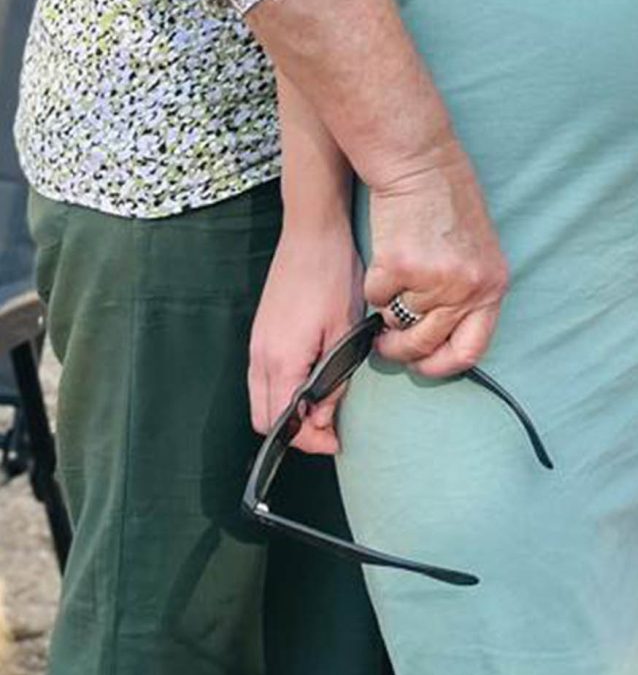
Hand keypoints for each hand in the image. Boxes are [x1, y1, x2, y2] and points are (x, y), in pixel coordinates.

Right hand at [250, 225, 364, 451]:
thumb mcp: (345, 330)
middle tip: (329, 427)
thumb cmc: (333, 275)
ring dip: (286, 412)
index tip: (335, 442)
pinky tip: (309, 380)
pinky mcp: (260, 334)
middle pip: (264, 419)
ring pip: (260, 400)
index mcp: (281, 360)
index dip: (308, 441)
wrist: (312, 232)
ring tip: (322, 405)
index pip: (281, 425)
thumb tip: (323, 417)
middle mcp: (260, 357)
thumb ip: (333, 379)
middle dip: (294, 433)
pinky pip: (261, 378)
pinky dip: (280, 391)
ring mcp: (256, 345)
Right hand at [362, 143, 508, 379]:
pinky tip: (387, 255)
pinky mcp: (399, 268)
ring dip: (389, 306)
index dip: (441, 365)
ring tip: (397, 273)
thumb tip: (441, 337)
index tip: (421, 363)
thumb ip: (468, 292)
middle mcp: (467, 288)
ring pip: (396, 321)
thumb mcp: (477, 250)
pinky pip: (376, 298)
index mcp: (492, 285)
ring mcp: (433, 280)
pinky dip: (375, 283)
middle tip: (385, 341)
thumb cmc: (448, 200)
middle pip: (425, 345)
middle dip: (399, 350)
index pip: (471, 350)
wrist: (421, 161)